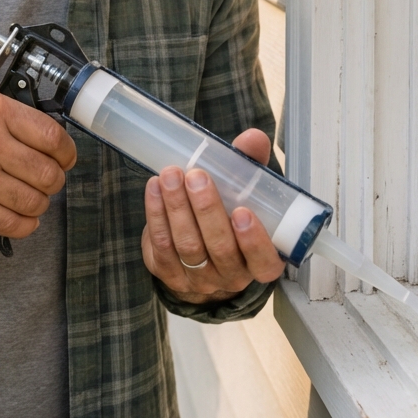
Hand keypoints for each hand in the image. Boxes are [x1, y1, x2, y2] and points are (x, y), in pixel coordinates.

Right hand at [0, 84, 76, 239]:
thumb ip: (11, 109)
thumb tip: (48, 127)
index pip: (52, 136)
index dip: (67, 152)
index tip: (66, 158)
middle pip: (48, 172)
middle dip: (54, 179)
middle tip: (48, 178)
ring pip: (34, 200)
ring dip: (40, 202)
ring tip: (30, 195)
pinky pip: (13, 224)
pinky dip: (25, 223)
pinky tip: (22, 215)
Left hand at [141, 128, 285, 303]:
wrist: (200, 246)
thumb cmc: (229, 213)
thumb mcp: (245, 191)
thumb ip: (250, 166)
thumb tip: (253, 138)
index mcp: (260, 261)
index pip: (263, 262)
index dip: (254, 241)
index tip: (242, 211)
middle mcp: (232, 276)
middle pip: (220, 249)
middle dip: (207, 210)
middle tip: (196, 177)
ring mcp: (200, 279)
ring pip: (188, 247)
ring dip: (177, 208)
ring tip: (170, 175)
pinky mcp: (169, 272)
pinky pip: (161, 246)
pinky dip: (156, 214)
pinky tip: (154, 188)